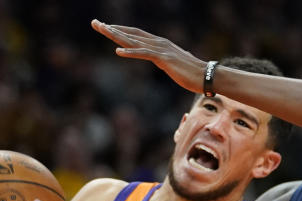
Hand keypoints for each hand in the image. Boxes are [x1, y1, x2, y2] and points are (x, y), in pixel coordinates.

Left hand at [91, 19, 205, 93]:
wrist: (207, 76)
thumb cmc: (193, 74)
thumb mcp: (176, 65)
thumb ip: (168, 60)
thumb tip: (168, 62)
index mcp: (160, 44)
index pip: (136, 35)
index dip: (120, 30)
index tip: (105, 28)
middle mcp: (159, 43)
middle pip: (131, 34)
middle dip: (111, 29)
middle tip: (95, 23)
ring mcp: (161, 50)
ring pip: (134, 41)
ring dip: (117, 36)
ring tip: (102, 31)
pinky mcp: (164, 59)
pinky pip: (144, 55)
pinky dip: (130, 52)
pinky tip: (118, 52)